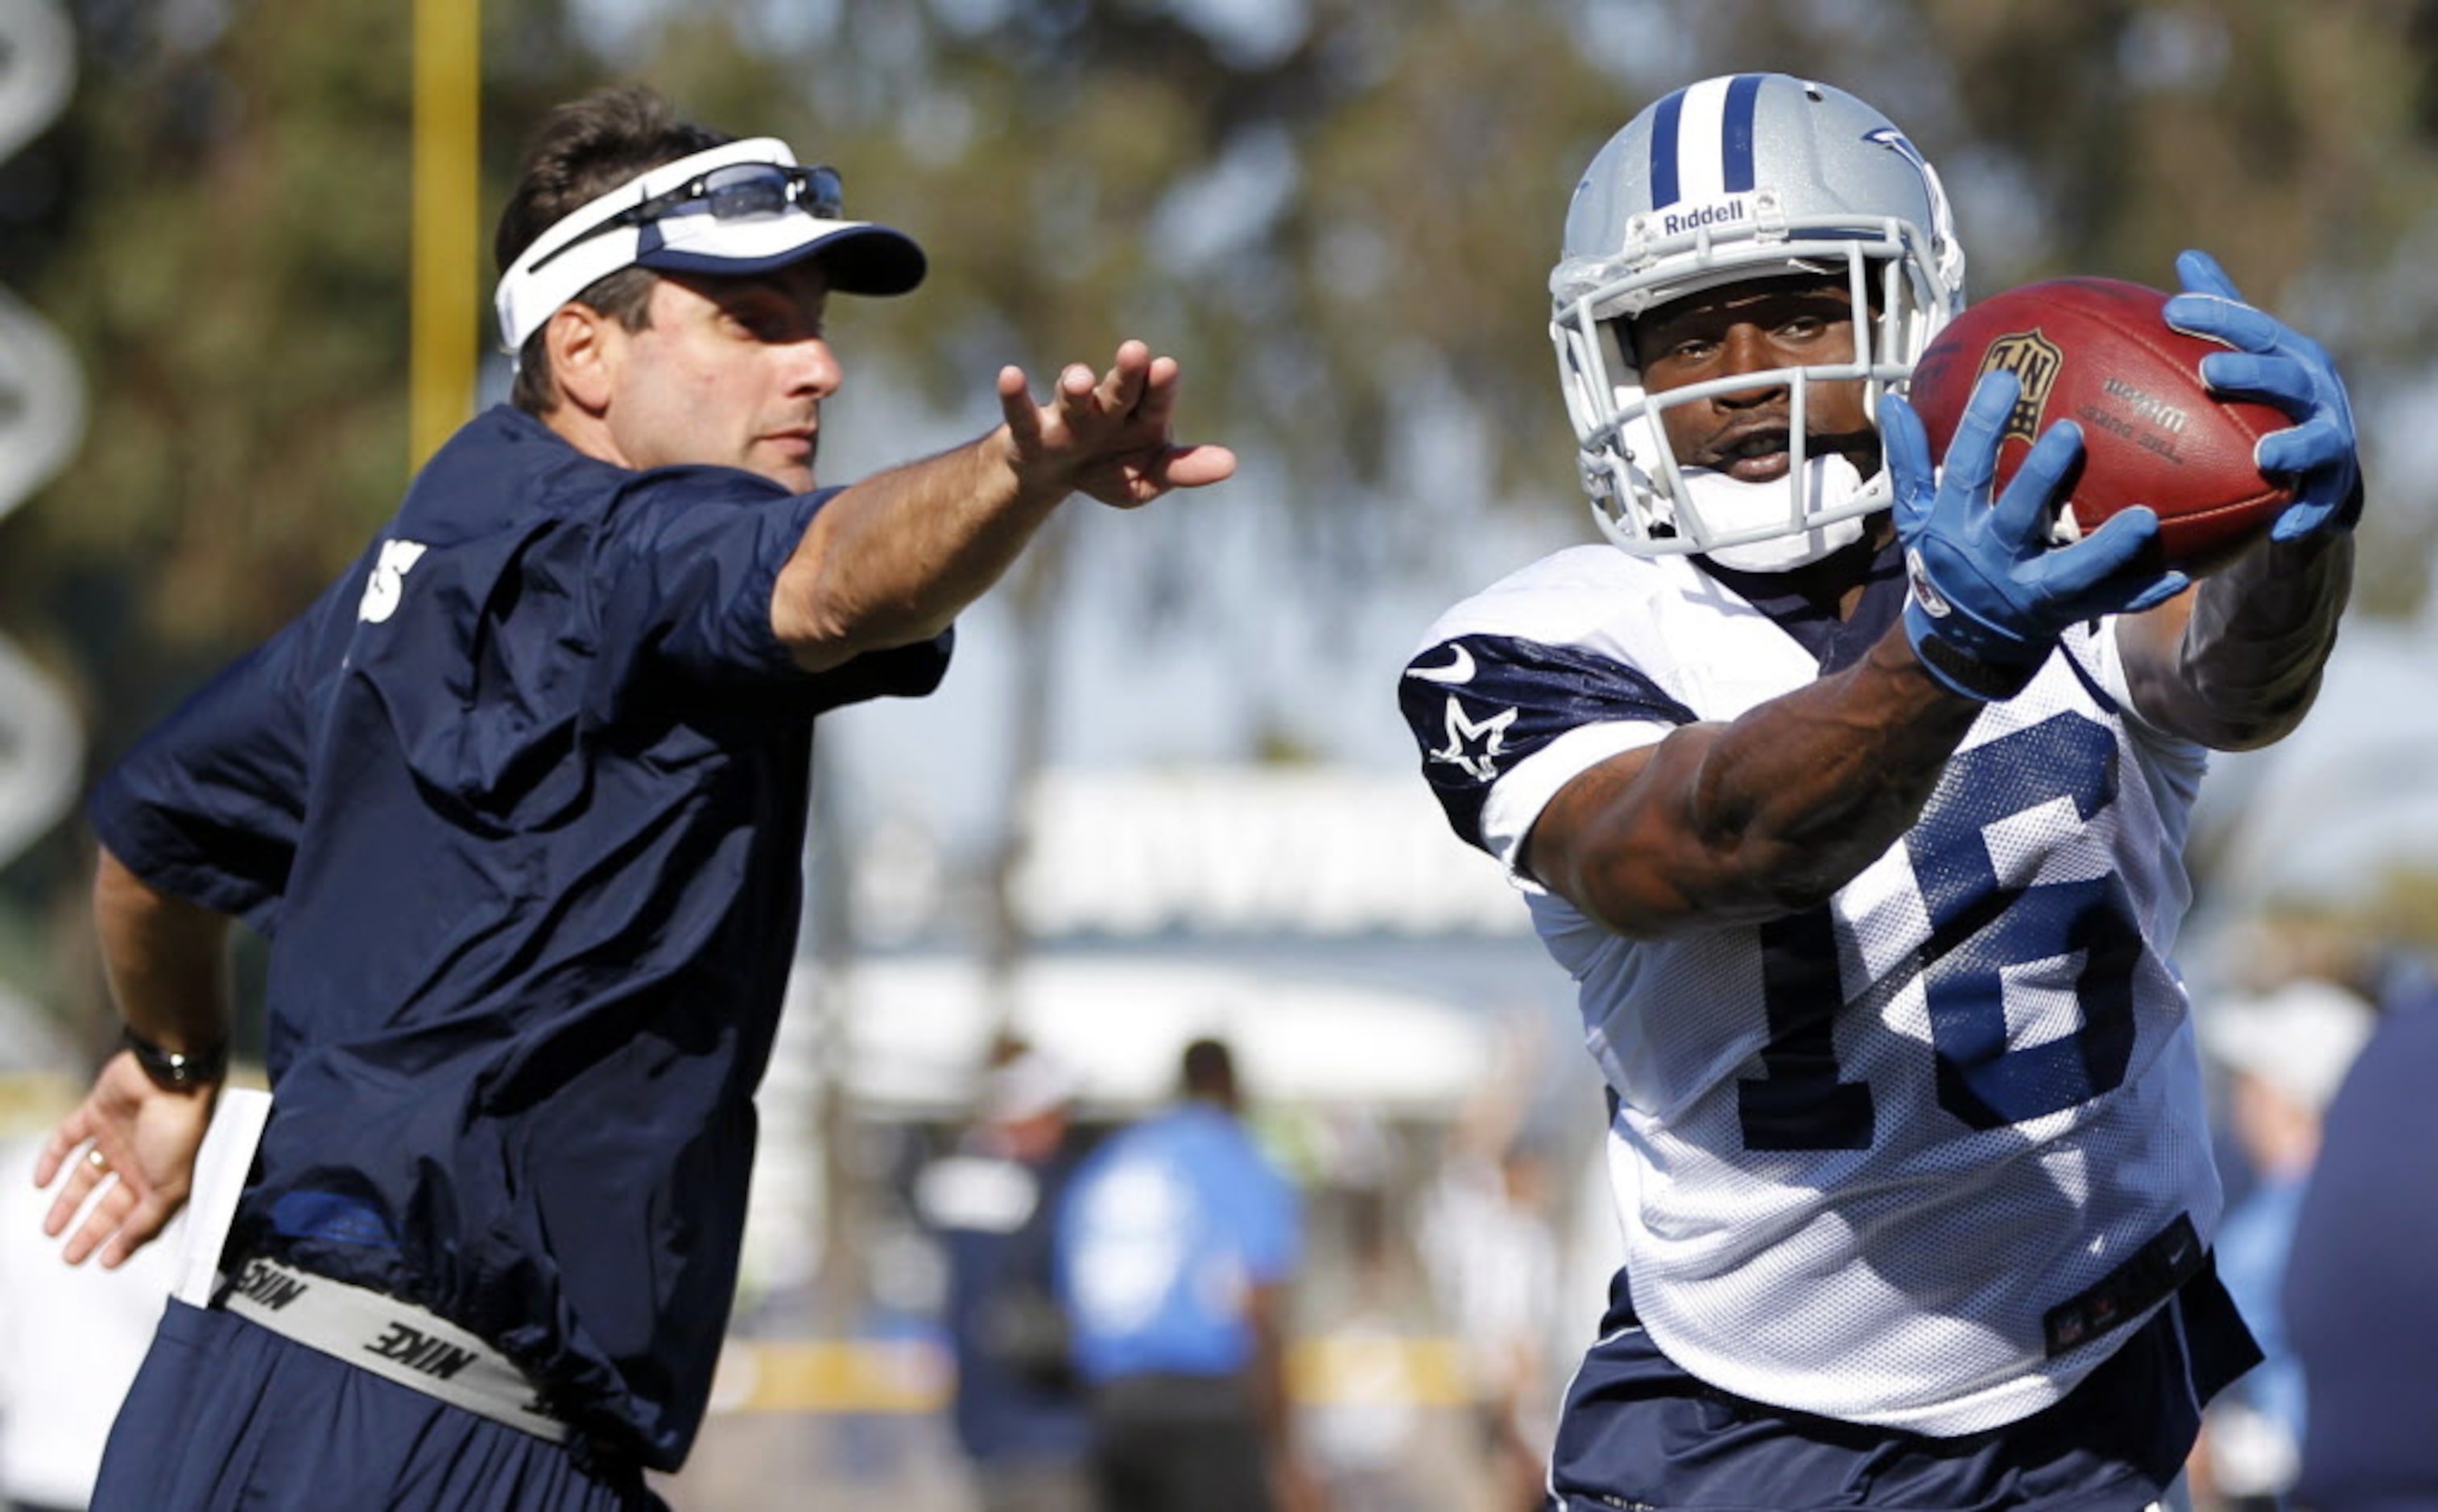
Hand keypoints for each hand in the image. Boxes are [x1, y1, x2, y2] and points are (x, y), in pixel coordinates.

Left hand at [33, 1049, 215, 1267]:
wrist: (169, 1078)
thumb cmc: (182, 1127)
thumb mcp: (171, 1187)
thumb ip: (149, 1219)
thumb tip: (129, 1244)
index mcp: (162, 1179)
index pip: (136, 1219)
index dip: (121, 1242)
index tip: (104, 1261)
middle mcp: (139, 1161)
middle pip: (108, 1204)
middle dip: (90, 1231)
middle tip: (71, 1255)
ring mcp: (116, 1138)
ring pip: (85, 1178)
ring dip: (67, 1204)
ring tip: (51, 1229)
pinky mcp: (96, 1115)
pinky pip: (67, 1141)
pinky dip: (52, 1161)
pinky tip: (41, 1181)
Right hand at [997, 340, 1237, 507]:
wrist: (1055, 475)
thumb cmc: (1111, 467)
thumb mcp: (1148, 477)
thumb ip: (1184, 469)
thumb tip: (1230, 463)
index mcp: (1141, 415)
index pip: (1156, 400)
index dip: (1160, 386)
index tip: (1167, 367)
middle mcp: (1106, 407)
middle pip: (1120, 390)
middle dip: (1127, 374)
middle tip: (1137, 352)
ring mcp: (1067, 416)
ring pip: (1073, 397)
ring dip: (1075, 385)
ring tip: (1079, 378)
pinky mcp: (1029, 430)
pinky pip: (1021, 412)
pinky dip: (1015, 395)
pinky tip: (1009, 375)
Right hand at [1884, 374, 2188, 700]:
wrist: (1958, 644)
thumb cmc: (1943, 564)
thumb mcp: (1913, 517)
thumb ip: (1908, 461)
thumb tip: (1891, 402)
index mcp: (1954, 529)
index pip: (1963, 472)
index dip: (1980, 428)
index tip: (2003, 379)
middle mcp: (1990, 560)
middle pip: (2014, 518)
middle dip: (2040, 478)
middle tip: (2070, 431)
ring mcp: (2029, 592)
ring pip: (2070, 572)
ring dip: (2108, 549)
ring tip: (2144, 520)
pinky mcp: (2063, 615)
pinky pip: (2107, 605)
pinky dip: (2140, 594)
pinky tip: (2178, 575)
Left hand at [2164, 248, 2360, 541]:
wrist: (2306, 478)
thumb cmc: (2264, 408)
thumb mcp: (2245, 361)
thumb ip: (2222, 315)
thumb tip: (2188, 256)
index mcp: (2289, 356)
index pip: (2254, 327)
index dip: (2218, 314)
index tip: (2170, 309)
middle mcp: (2317, 393)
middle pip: (2288, 377)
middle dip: (2254, 373)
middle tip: (2209, 372)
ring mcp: (2331, 440)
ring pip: (2318, 442)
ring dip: (2293, 449)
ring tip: (2263, 458)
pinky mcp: (2336, 490)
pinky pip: (2322, 506)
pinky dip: (2304, 516)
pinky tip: (2280, 529)